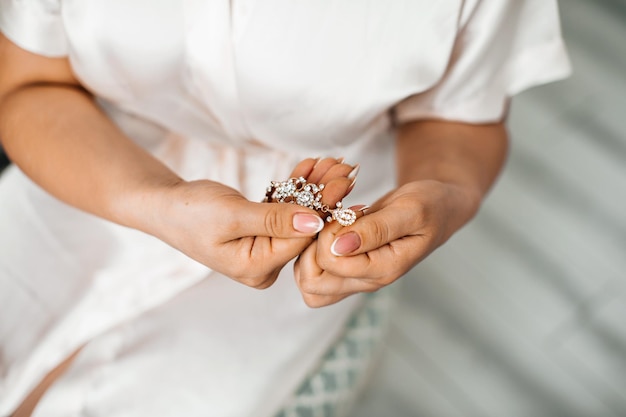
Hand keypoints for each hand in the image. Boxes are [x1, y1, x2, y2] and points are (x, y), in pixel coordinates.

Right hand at [146, 157, 356, 288]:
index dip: (325, 210)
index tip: (343, 182)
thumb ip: (273, 220)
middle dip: (325, 196)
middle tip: (346, 168)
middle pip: (305, 228)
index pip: (301, 239)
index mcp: (257, 268)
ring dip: (314, 187)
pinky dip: (296, 188)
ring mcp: (264, 248)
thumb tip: (315, 222)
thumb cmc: (188, 212)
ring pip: (298, 216)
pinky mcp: (262, 233)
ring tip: (333, 162)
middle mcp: (264, 264)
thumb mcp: (231, 215)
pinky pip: (285, 209)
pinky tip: (312, 166)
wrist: (163, 205)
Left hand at [294, 179, 479, 306]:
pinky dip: (310, 248)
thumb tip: (339, 246)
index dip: (328, 234)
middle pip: (312, 285)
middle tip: (329, 221)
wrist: (437, 207)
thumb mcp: (410, 210)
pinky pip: (314, 271)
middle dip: (309, 248)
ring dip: (307, 250)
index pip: (331, 263)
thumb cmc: (429, 206)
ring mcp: (355, 277)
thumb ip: (376, 230)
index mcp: (383, 270)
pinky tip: (328, 224)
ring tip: (328, 223)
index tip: (346, 211)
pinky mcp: (347, 268)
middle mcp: (366, 281)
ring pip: (308, 282)